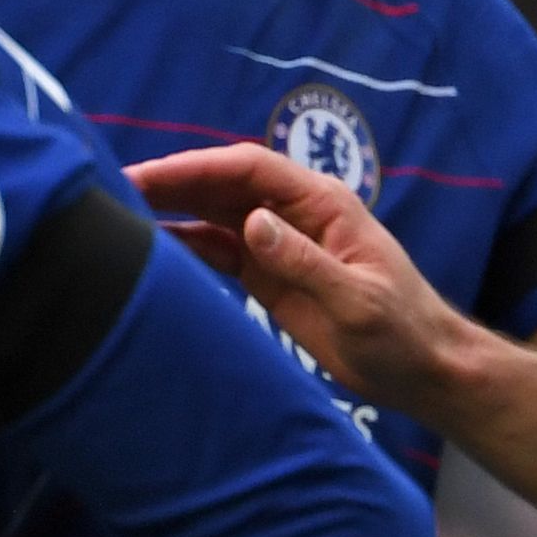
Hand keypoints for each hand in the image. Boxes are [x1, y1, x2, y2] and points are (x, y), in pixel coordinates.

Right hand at [127, 144, 474, 411]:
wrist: (422, 369)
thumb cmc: (403, 331)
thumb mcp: (357, 301)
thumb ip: (305, 263)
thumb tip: (252, 223)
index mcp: (323, 204)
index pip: (251, 170)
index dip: (198, 167)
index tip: (151, 175)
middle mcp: (297, 215)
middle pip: (225, 185)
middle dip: (173, 182)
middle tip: (115, 189)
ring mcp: (282, 245)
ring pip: (218, 214)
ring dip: (174, 210)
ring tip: (119, 214)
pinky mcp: (272, 276)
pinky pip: (222, 251)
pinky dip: (188, 246)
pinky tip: (154, 248)